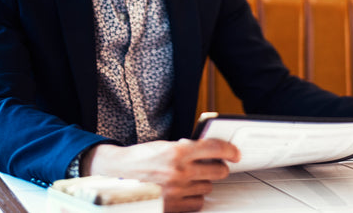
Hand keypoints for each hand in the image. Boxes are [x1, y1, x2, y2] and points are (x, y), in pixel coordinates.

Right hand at [81, 138, 240, 211]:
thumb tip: (208, 150)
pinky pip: (198, 203)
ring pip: (208, 187)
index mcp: (177, 151)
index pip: (214, 148)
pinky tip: (186, 190)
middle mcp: (179, 171)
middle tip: (214, 165)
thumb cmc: (139, 159)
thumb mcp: (164, 146)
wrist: (117, 175)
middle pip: (218, 171)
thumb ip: (186, 148)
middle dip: (218, 167)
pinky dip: (195, 197)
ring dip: (203, 182)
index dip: (229, 150)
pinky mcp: (173, 206)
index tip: (235, 153)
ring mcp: (177, 191)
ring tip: (190, 177)